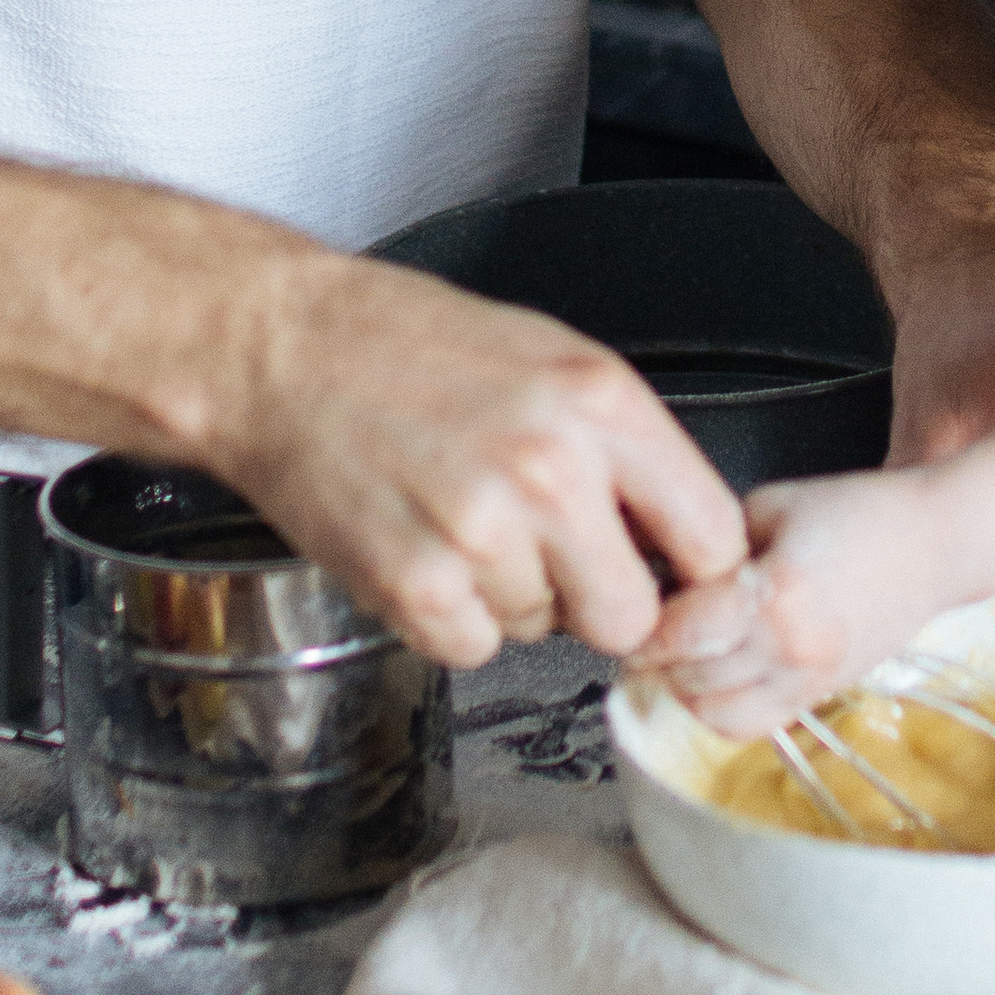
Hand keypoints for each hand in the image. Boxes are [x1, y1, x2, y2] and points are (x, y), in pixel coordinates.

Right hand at [212, 259, 747, 670]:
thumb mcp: (549, 359)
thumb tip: (679, 538)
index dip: (694, 573)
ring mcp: (482, 532)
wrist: (279, 350)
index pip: (715, 539)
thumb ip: (623, 447)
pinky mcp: (415, 585)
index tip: (672, 578)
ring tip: (458, 518)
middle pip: (633, 617)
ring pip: (544, 631)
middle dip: (596, 601)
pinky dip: (449, 616)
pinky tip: (421, 547)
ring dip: (509, 596)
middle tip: (548, 554)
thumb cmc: (406, 346)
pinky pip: (472, 648)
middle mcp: (552, 469)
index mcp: (602, 403)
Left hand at [640, 471, 952, 737]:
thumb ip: (713, 541)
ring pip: (714, 714)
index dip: (645, 623)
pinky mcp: (820, 694)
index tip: (632, 606)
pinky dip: (721, 709)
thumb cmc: (858, 512)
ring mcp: (809, 678)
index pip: (682, 630)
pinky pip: (750, 727)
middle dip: (659, 654)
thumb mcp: (772, 504)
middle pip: (690, 676)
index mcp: (778, 591)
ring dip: (687, 686)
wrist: (935, 543)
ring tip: (685, 651)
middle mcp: (792, 646)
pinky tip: (719, 672)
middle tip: (650, 626)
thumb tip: (660, 571)